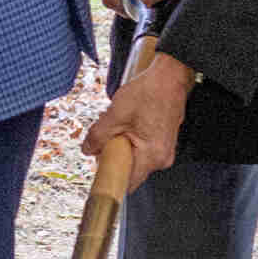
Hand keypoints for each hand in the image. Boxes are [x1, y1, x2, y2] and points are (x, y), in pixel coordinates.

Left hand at [82, 46, 191, 177]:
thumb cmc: (149, 92)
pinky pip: (143, 149)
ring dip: (122, 146)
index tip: (98, 171)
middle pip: (130, 170)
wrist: (170, 76)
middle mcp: (162, 158)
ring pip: (135, 158)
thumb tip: (87, 150)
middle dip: (114, 156)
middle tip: (107, 137)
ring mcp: (165, 150)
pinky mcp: (164, 141)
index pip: (128, 183)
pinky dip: (131, 139)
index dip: (110, 178)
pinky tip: (129, 123)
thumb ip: (98, 136)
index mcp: (152, 156)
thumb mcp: (115, 115)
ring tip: (120, 124)